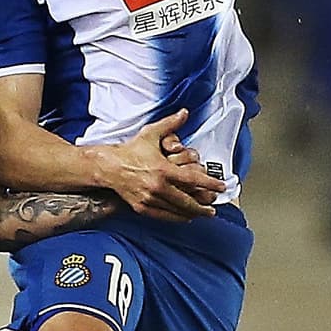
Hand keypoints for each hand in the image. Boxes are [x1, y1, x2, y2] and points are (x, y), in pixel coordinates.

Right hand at [104, 109, 219, 220]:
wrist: (108, 167)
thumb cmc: (130, 151)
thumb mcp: (151, 134)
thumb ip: (170, 124)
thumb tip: (184, 113)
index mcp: (163, 170)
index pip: (193, 180)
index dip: (210, 184)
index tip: (221, 187)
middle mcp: (158, 187)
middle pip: (187, 201)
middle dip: (203, 207)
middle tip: (213, 209)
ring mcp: (150, 199)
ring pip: (176, 211)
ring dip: (192, 213)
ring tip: (202, 214)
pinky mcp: (142, 207)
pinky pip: (163, 216)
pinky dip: (176, 218)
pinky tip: (184, 217)